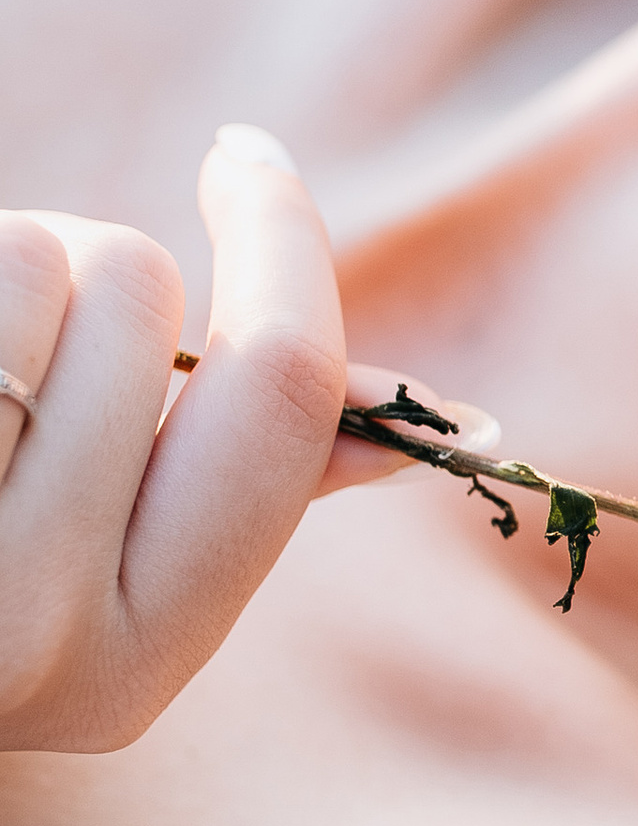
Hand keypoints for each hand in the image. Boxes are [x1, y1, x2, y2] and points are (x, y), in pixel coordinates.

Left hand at [0, 127, 477, 753]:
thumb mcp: (97, 597)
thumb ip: (238, 492)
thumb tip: (411, 429)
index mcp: (141, 665)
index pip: (282, 391)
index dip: (281, 242)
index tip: (246, 160)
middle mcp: (32, 634)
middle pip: (142, 297)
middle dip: (86, 266)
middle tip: (16, 331)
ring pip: (31, 260)